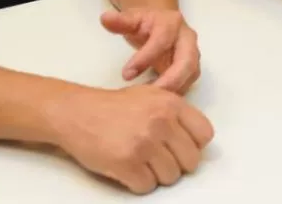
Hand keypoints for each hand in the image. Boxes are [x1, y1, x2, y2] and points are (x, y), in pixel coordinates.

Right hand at [50, 84, 213, 193]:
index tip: (181, 147)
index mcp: (171, 103)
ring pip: (171, 177)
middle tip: (158, 157)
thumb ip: (176, 113)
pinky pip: (147, 187)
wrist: (76, 113)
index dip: (193, 145)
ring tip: (141, 160)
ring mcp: (145, 143)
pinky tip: (128, 167)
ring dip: (156, 174)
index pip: (205, 135)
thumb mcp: (151, 95)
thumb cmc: (113, 107)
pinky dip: (138, 183)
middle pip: (190, 161)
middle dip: (176, 164)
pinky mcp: (127, 163)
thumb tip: (197, 139)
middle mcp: (161, 121)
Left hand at [102, 9, 200, 94]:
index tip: (125, 75)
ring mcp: (192, 55)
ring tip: (149, 102)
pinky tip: (155, 102)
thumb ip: (120, 21)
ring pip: (190, 76)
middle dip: (169, 81)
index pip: (162, 40)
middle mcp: (187, 38)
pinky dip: (173, 95)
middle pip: (187, 61)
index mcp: (172, 22)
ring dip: (172, 90)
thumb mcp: (132, 19)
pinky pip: (186, 85)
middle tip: (148, 96)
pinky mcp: (191, 70)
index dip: (145, 58)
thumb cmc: (145, 23)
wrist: (160, 24)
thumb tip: (105, 19)